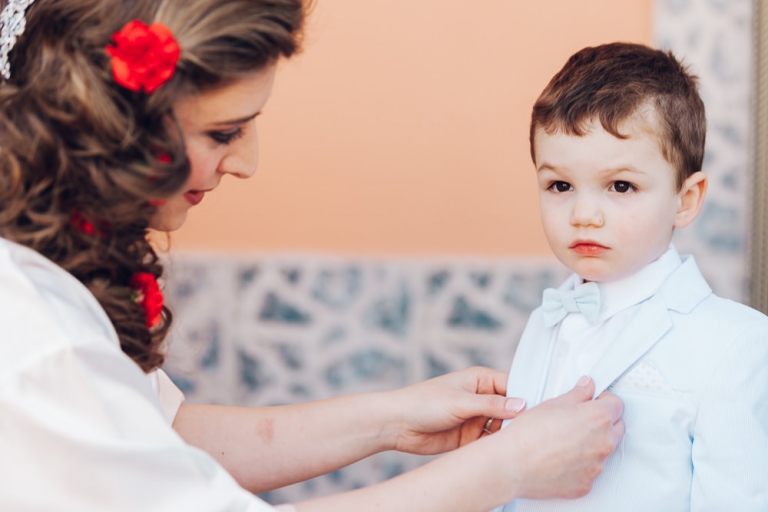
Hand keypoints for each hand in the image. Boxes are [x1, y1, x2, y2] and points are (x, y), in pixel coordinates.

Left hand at [384, 366, 526, 455]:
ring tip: (516, 443)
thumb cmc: (423, 402)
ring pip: (504, 427)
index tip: (541, 410)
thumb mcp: (460, 402)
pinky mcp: (471, 437)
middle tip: (531, 430)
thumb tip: (522, 405)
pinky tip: (502, 452)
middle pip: (512, 408)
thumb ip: (491, 405)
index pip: (513, 385)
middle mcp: (482, 398)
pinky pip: (491, 442)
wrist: (398, 425)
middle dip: (520, 419)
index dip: (527, 396)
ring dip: (508, 435)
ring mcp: (477, 418)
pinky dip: (496, 447)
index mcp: (481, 379)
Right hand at [496, 377, 624, 500]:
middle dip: (603, 421)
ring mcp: (597, 466)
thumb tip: (587, 388)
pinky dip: (581, 464)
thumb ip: (577, 394)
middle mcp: (603, 443)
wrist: (513, 464)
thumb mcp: (552, 404)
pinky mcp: (587, 484)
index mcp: (598, 418)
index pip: (617, 404)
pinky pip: (591, 470)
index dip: (604, 400)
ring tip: (565, 440)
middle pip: (616, 427)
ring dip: (592, 443)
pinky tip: (561, 458)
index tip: (593, 401)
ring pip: (603, 450)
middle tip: (580, 419)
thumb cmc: (528, 434)